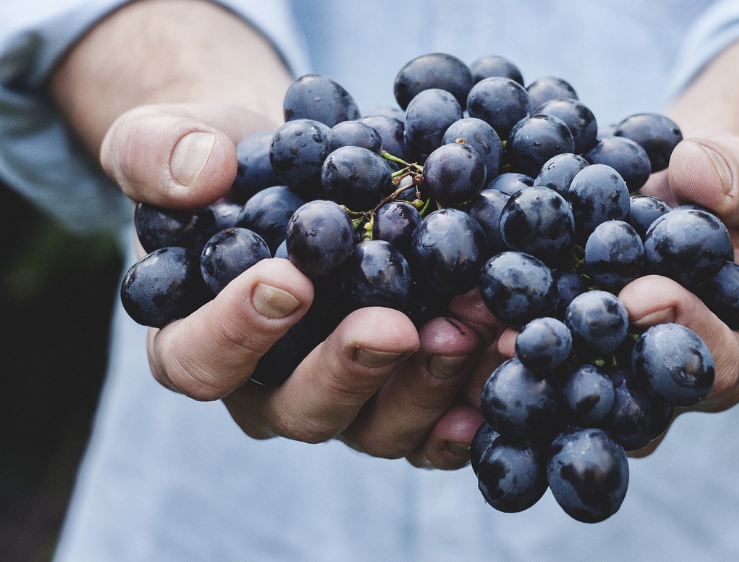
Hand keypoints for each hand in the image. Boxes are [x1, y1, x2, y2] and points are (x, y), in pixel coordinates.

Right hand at [103, 103, 496, 468]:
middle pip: (301, 410)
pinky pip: (437, 423)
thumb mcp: (169, 138)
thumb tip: (201, 174)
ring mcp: (345, 398)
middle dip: (350, 370)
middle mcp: (270, 388)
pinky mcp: (404, 392)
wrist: (301, 170)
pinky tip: (505, 364)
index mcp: (197, 342)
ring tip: (471, 328)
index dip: (236, 332)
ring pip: (379, 426)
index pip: (199, 361)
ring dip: (428, 384)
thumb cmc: (226, 163)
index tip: (287, 279)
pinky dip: (473, 402)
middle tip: (395, 326)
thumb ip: (157, 153)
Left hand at [486, 133, 738, 456]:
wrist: (661, 196)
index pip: (712, 364)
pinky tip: (443, 319)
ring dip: (514, 367)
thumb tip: (697, 173)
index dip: (681, 331)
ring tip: (474, 329)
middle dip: (578, 367)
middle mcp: (653, 388)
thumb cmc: (715, 193)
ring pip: (560, 395)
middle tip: (530, 338)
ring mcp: (595, 380)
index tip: (641, 294)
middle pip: (623, 401)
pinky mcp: (546, 361)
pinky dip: (479, 343)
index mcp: (720, 354)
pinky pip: (516, 365)